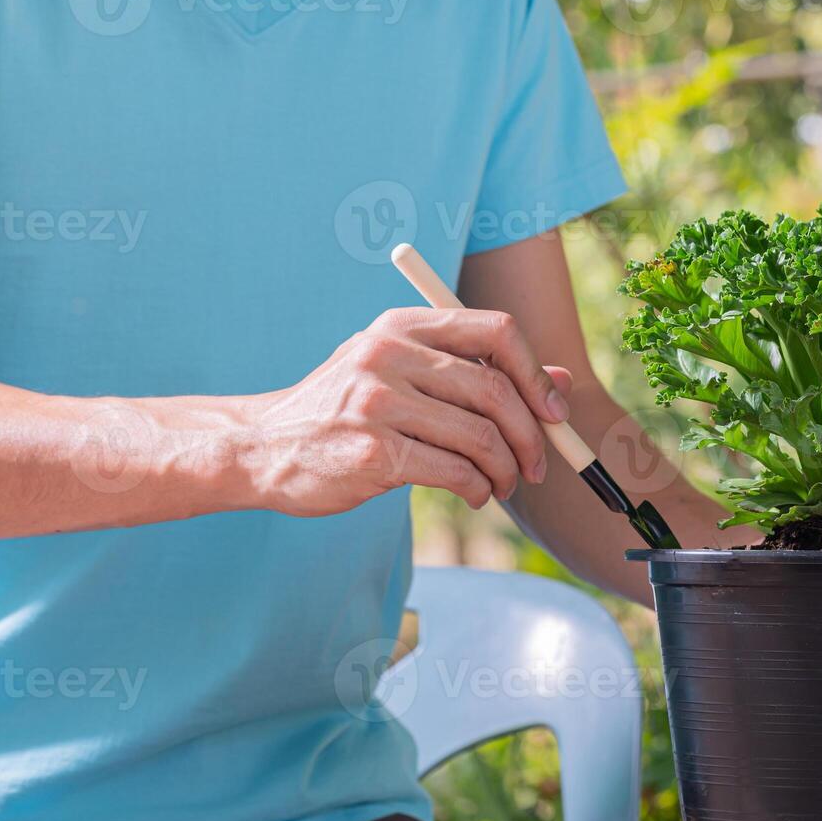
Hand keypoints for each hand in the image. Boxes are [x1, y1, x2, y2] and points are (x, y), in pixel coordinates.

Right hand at [247, 307, 571, 516]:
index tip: (552, 412)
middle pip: (495, 390)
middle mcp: (389, 354)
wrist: (263, 448)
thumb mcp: (399, 374)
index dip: (536, 372)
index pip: (495, 330)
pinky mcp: (374, 452)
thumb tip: (557, 384)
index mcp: (401, 325)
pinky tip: (474, 494)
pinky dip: (477, 488)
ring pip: (479, 436)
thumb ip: (472, 373)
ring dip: (504, 470)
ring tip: (501, 485)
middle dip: (530, 436)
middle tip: (535, 466)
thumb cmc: (342, 412)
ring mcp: (378, 402)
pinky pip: (454, 471)